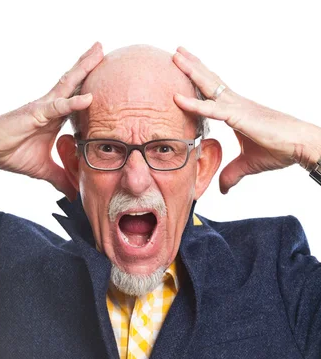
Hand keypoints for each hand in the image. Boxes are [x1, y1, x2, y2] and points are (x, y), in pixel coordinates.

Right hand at [0, 42, 103, 199]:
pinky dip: (73, 102)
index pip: (77, 100)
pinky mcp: (36, 113)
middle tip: (104, 49)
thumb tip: (74, 195)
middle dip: (89, 66)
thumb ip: (60, 179)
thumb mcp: (44, 170)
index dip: (91, 90)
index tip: (109, 82)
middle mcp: (51, 107)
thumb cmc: (12, 153)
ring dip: (84, 68)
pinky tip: (89, 97)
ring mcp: (44, 107)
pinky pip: (57, 106)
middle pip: (75, 83)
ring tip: (99, 52)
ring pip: (68, 85)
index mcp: (55, 118)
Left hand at [173, 47, 320, 193]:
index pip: (213, 93)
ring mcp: (237, 108)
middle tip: (176, 53)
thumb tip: (222, 189)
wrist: (299, 145)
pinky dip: (194, 104)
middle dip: (192, 66)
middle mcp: (235, 104)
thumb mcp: (248, 165)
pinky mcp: (239, 117)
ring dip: (191, 72)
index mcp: (236, 111)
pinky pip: (212, 110)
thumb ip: (232, 174)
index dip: (198, 82)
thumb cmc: (279, 149)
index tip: (184, 71)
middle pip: (209, 81)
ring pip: (209, 87)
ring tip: (176, 56)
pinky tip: (178, 98)